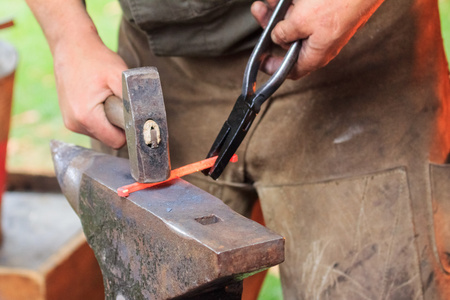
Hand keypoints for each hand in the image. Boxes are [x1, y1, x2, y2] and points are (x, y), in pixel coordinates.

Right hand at [53, 33, 126, 147]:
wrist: (71, 46)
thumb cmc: (96, 59)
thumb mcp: (119, 75)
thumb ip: (132, 100)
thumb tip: (145, 119)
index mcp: (86, 117)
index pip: (116, 141)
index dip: (128, 131)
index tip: (131, 114)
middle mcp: (75, 124)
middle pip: (109, 138)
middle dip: (118, 124)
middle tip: (117, 100)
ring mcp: (70, 122)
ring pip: (101, 133)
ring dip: (108, 120)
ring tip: (106, 97)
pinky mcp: (69, 119)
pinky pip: (93, 127)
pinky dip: (99, 117)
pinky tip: (98, 99)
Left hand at [251, 0, 384, 78]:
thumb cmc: (340, 3)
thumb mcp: (300, 21)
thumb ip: (284, 33)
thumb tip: (277, 37)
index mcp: (315, 54)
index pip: (291, 70)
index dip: (273, 67)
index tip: (261, 61)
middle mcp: (321, 44)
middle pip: (289, 42)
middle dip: (271, 27)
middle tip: (260, 13)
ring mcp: (326, 27)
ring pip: (296, 23)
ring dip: (279, 12)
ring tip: (269, 2)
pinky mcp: (329, 11)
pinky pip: (306, 11)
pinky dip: (293, 4)